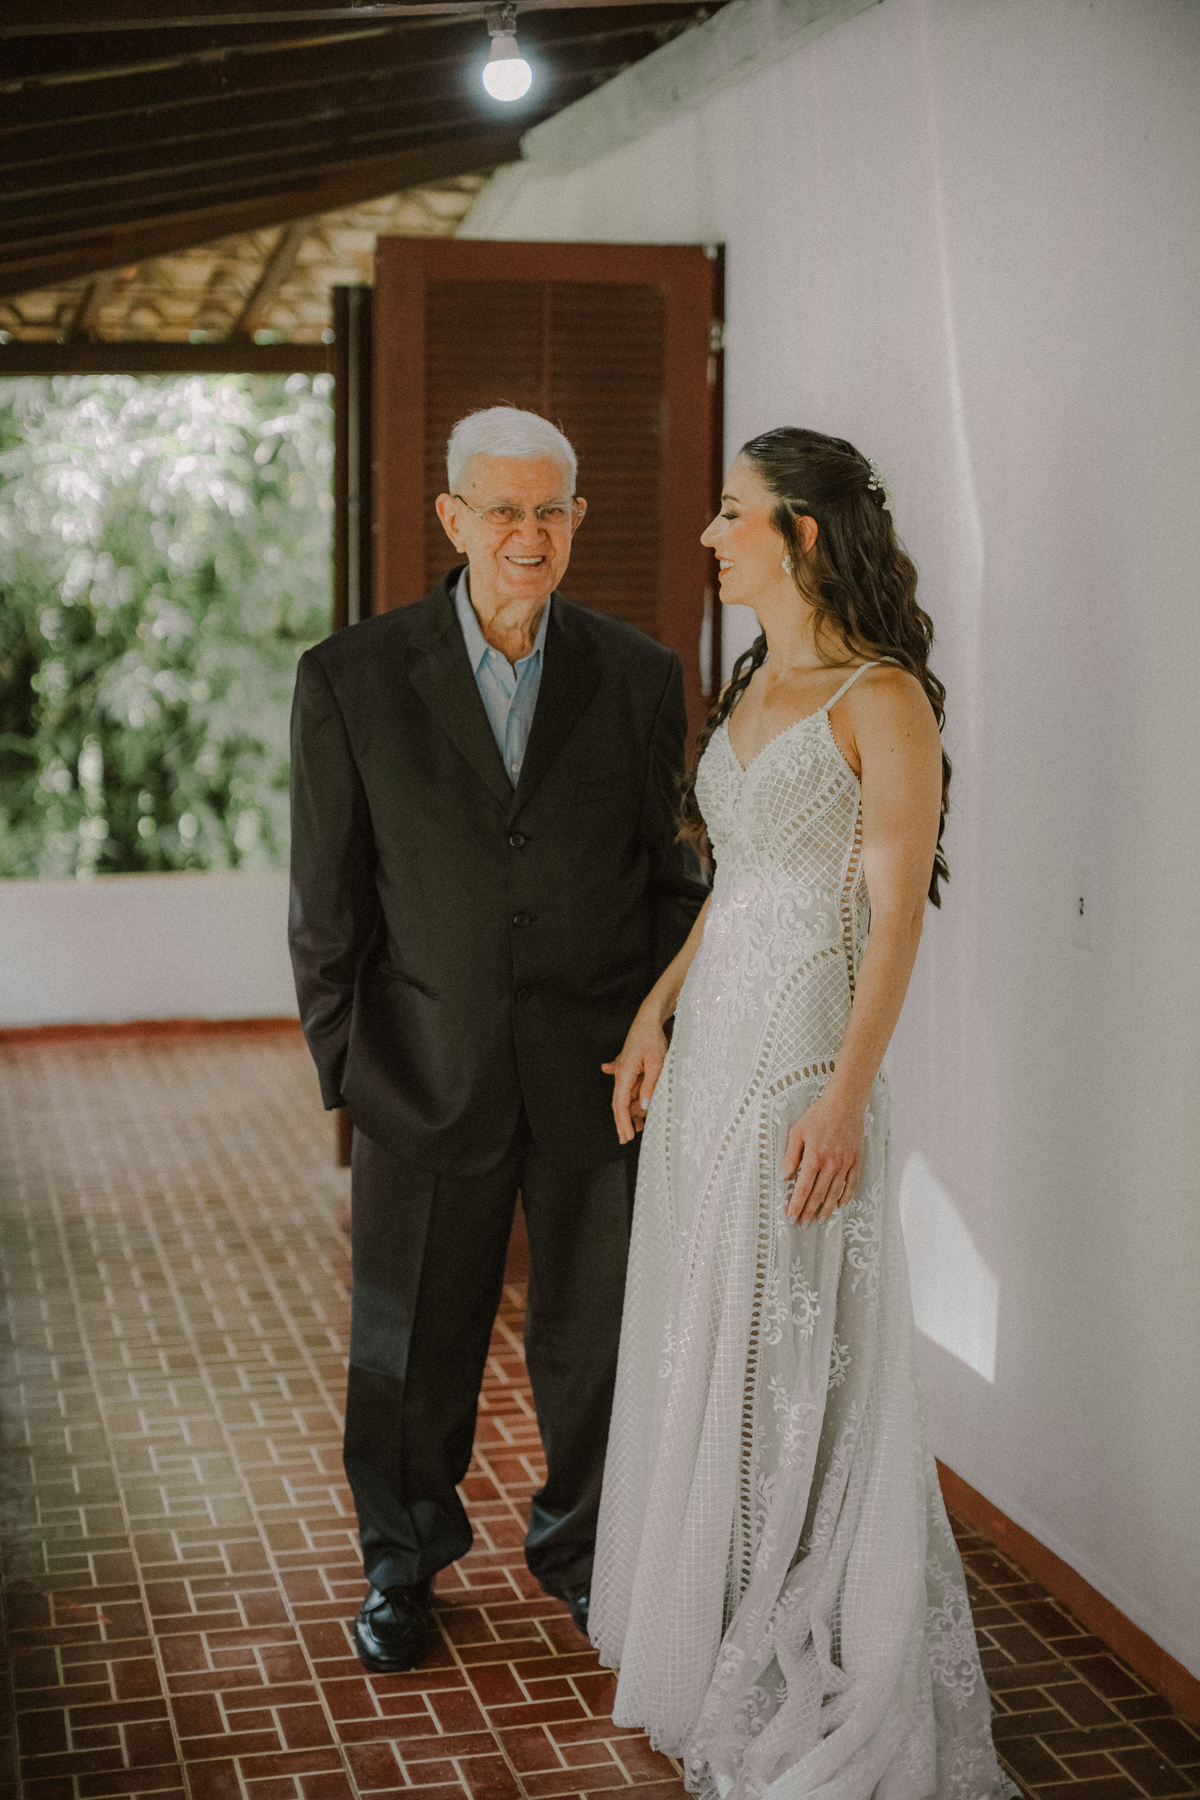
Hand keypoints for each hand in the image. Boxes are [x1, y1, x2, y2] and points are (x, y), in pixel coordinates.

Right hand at [602, 1009, 668, 1144]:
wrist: (649, 1019)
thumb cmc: (652, 1038)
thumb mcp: (656, 1063)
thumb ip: (650, 1086)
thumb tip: (643, 1106)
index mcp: (625, 1073)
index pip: (619, 1104)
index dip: (622, 1122)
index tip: (626, 1136)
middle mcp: (622, 1074)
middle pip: (620, 1103)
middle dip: (623, 1121)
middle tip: (628, 1138)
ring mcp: (627, 1071)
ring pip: (628, 1097)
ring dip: (632, 1111)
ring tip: (639, 1126)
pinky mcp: (632, 1068)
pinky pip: (632, 1087)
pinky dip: (634, 1099)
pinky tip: (635, 1108)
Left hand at [780, 1089, 865, 1224]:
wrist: (845, 1104)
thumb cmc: (818, 1115)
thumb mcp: (797, 1132)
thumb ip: (790, 1156)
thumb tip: (783, 1177)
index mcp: (814, 1158)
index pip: (803, 1189)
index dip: (796, 1205)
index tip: (791, 1217)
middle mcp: (831, 1164)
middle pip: (818, 1195)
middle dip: (808, 1212)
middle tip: (802, 1224)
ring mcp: (845, 1164)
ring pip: (835, 1193)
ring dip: (825, 1209)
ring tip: (818, 1219)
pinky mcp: (856, 1160)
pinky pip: (851, 1184)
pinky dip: (845, 1196)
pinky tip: (839, 1204)